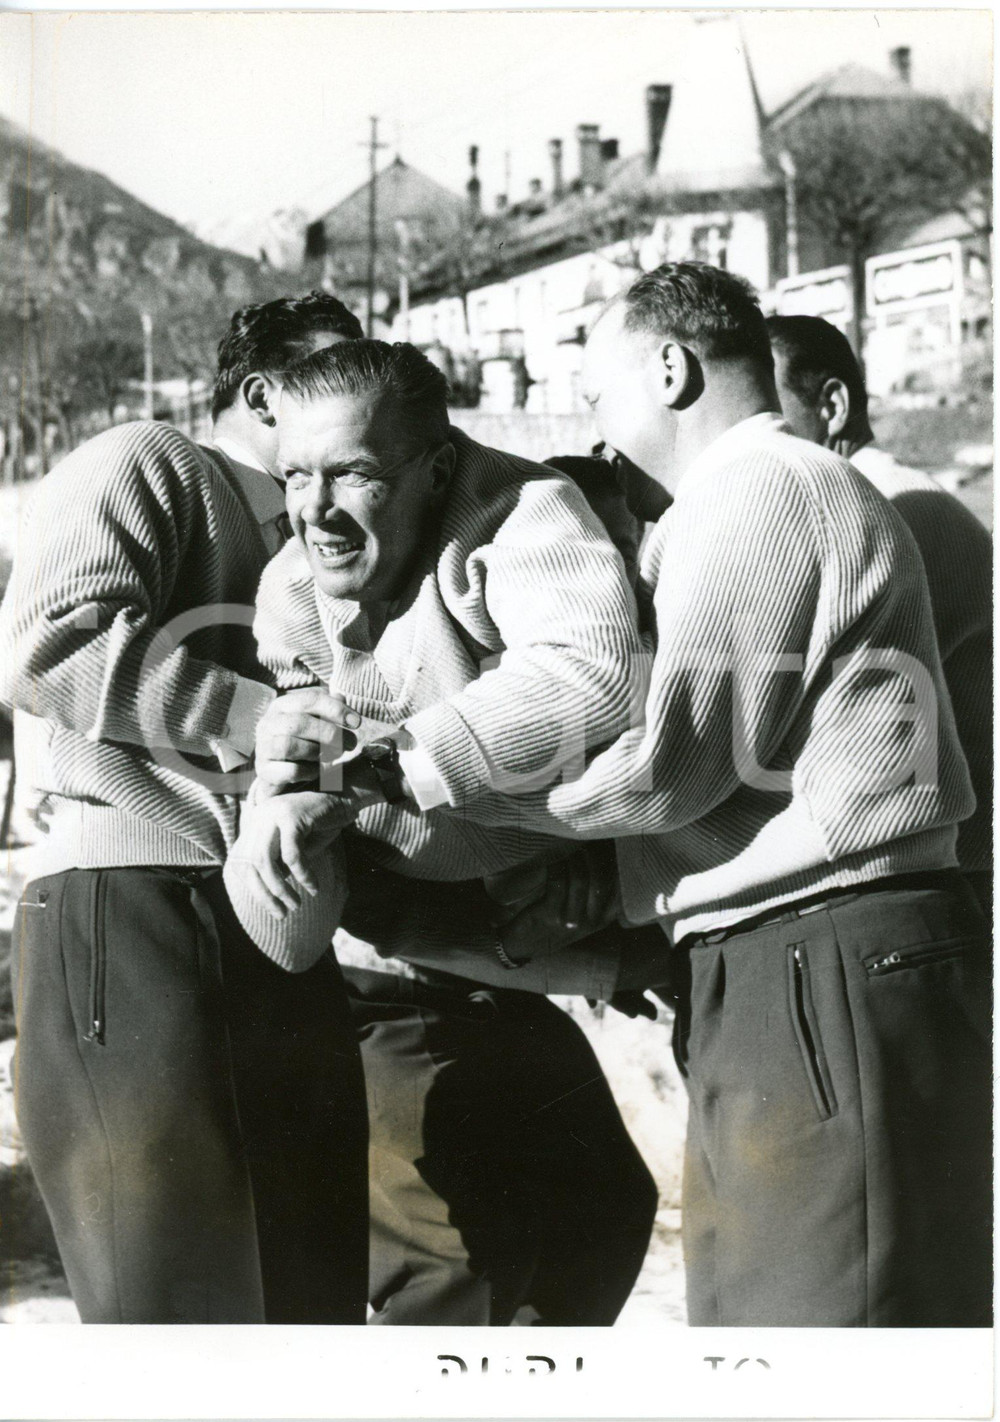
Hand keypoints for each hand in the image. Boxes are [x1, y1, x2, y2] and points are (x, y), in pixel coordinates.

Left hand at [228, 789, 357, 919]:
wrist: (346, 797)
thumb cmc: (321, 825)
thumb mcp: (294, 849)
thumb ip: (277, 865)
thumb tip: (265, 895)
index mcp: (254, 823)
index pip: (241, 861)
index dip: (253, 888)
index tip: (272, 907)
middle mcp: (259, 816)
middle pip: (249, 863)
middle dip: (265, 894)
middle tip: (283, 914)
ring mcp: (273, 813)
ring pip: (266, 860)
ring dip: (280, 889)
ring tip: (295, 905)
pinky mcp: (291, 815)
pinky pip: (292, 854)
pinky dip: (303, 875)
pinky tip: (314, 888)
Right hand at [255, 689, 361, 791]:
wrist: (279, 771)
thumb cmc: (303, 740)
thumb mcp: (317, 720)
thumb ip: (330, 707)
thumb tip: (341, 697)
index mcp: (282, 705)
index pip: (310, 699)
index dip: (336, 709)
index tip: (357, 723)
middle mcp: (268, 723)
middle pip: (300, 723)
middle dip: (331, 733)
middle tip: (351, 744)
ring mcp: (263, 747)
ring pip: (291, 746)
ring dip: (318, 752)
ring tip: (331, 755)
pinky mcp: (265, 771)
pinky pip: (291, 771)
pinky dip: (310, 771)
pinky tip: (317, 770)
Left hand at [495, 843, 618, 962]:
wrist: (523, 945)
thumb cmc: (555, 921)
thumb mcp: (582, 912)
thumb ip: (595, 891)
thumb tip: (603, 851)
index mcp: (604, 917)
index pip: (618, 886)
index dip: (613, 861)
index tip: (606, 844)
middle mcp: (592, 921)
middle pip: (601, 879)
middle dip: (594, 855)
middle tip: (586, 841)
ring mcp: (572, 920)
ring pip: (579, 879)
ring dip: (573, 858)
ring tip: (569, 848)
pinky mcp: (550, 915)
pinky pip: (557, 881)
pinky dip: (556, 866)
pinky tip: (552, 860)